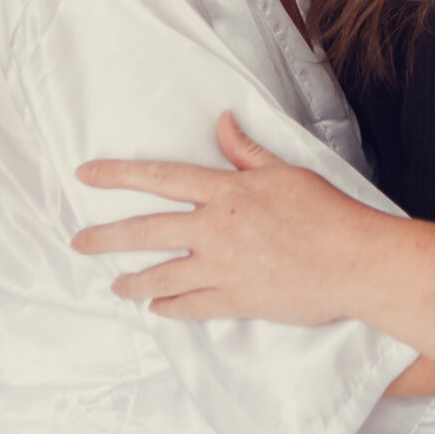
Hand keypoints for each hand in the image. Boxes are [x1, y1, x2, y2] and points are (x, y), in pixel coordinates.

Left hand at [71, 112, 383, 325]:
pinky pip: (191, 306)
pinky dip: (170, 309)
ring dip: (134, 281)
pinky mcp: (237, 300)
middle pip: (147, 231)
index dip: (119, 175)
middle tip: (79, 242)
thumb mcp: (285, 172)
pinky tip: (157, 310)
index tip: (86, 175)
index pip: (160, 178)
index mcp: (226, 192)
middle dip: (107, 237)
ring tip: (117, 286)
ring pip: (162, 275)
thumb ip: (246, 152)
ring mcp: (223, 268)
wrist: (354, 261)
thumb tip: (222, 123)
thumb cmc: (326, 213)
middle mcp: (216, 228)